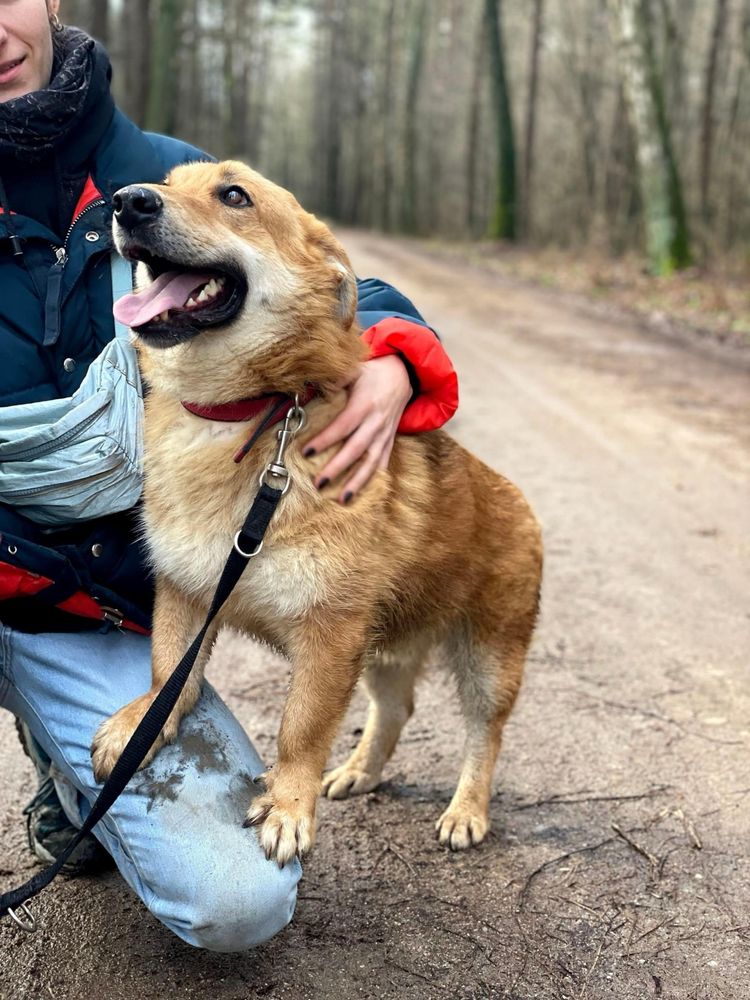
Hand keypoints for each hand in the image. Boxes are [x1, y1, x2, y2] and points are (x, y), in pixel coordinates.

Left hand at [303, 355, 411, 502]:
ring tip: (342, 499)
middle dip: (337, 468)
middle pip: (356, 450)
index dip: (324, 440)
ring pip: (372, 463)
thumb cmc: (374, 372)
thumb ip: (335, 378)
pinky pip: (382, 463)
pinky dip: (373, 480)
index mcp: (365, 405)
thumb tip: (313, 387)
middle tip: (319, 483)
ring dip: (357, 483)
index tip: (306, 453)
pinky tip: (362, 494)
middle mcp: (376, 422)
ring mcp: (385, 434)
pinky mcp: (390, 440)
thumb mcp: (355, 368)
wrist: (404, 374)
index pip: (342, 426)